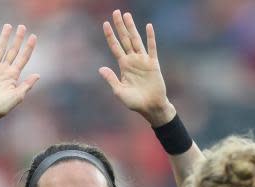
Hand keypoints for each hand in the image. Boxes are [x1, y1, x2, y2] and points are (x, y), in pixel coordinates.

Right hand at [0, 24, 38, 132]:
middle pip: (13, 51)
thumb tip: (38, 75)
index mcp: (13, 75)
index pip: (23, 58)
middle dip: (17, 39)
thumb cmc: (2, 108)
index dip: (29, 48)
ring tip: (7, 26)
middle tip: (22, 26)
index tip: (34, 37)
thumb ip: (26, 85)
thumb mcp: (17, 97)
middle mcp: (4, 70)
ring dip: (3, 38)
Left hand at [99, 10, 173, 126]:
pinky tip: (148, 26)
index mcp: (123, 66)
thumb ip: (111, 79)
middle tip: (116, 12)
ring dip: (131, 27)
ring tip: (127, 15)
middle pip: (125, 39)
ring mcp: (143, 60)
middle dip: (120, 26)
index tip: (105, 23)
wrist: (151, 107)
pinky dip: (150, 37)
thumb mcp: (119, 92)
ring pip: (136, 40)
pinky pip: (151, 48)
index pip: (115, 47)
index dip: (110, 35)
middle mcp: (132, 60)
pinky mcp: (153, 64)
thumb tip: (101, 68)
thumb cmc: (134, 102)